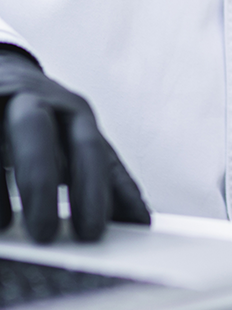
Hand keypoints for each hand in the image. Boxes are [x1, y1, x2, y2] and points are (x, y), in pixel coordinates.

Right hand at [0, 46, 150, 242]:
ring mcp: (0, 101)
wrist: (8, 75)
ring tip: (6, 225)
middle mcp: (36, 101)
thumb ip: (108, 177)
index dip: (92, 191)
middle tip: (45, 234)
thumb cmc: (51, 121)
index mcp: (74, 112)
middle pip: (36, 133)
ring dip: (0, 184)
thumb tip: (139, 219)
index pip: (88, 148)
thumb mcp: (81, 143)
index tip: (92, 234)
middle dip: (40, 184)